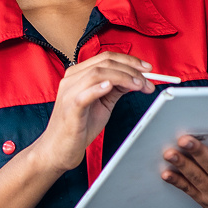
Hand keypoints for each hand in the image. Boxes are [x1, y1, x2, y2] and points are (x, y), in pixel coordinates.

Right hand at [35, 52, 154, 172]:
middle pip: (105, 62)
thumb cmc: (78, 127)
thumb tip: (135, 78)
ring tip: (139, 85)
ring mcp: (69, 93)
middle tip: (148, 80)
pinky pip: (84, 94)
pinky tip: (111, 87)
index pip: (106, 58)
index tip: (148, 69)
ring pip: (98, 73)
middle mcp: (72, 79)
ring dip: (123, 77)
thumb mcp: (103, 104)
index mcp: (79, 74)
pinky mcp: (70, 109)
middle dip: (132, 69)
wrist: (58, 150)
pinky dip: (99, 88)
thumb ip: (116, 89)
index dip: (130, 60)